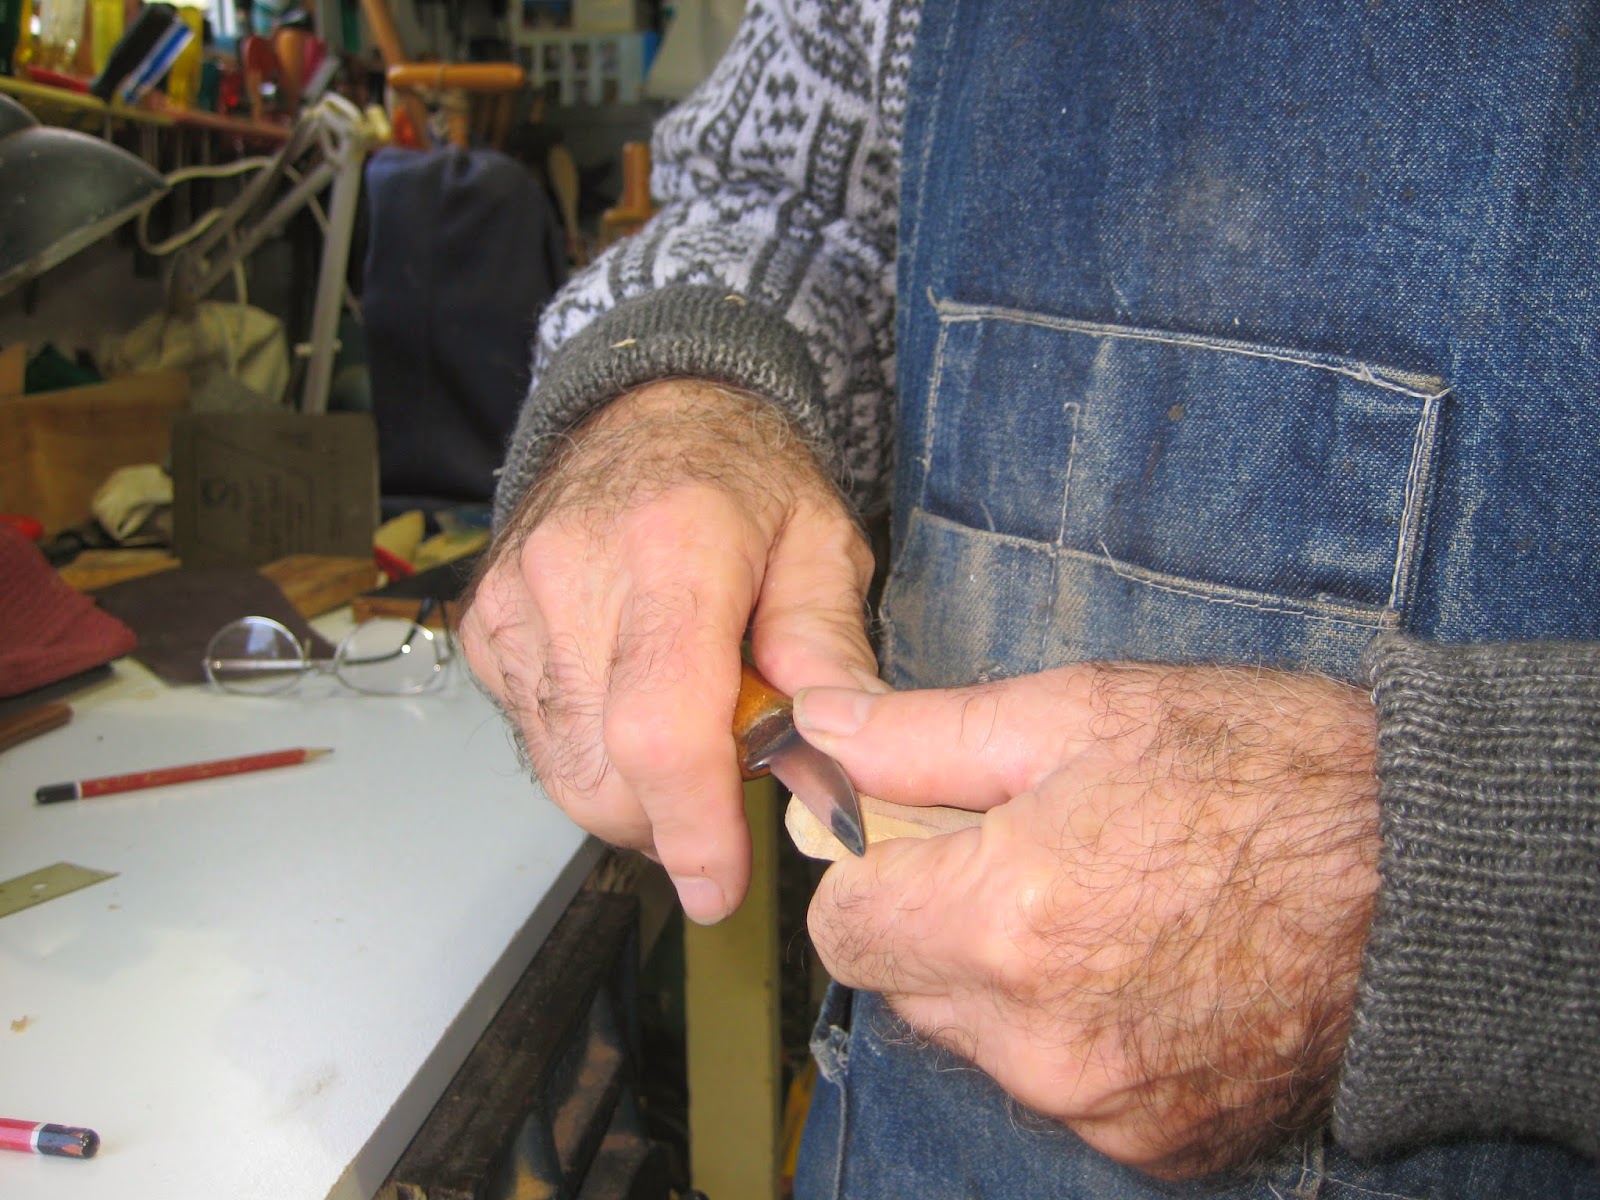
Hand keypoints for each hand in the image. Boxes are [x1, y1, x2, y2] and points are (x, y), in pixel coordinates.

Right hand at [461, 380, 876, 922]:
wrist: (648, 412)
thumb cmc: (742, 479)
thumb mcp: (821, 545)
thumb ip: (829, 650)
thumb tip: (841, 751)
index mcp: (675, 545)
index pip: (661, 726)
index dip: (691, 826)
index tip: (719, 884)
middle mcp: (575, 571)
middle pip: (602, 772)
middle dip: (671, 820)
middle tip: (728, 779)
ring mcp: (516, 601)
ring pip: (563, 772)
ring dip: (633, 790)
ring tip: (684, 725)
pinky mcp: (485, 627)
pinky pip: (536, 739)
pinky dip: (590, 753)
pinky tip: (631, 700)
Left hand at [795, 664, 1380, 1178]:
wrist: (1431, 880)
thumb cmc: (1266, 774)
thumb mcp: (1083, 713)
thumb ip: (926, 739)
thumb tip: (824, 734)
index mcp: (1006, 920)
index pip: (843, 928)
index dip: (872, 869)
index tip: (921, 834)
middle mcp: (1039, 1038)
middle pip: (906, 987)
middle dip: (937, 920)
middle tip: (1027, 852)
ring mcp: (1100, 1103)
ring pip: (980, 1041)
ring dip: (1005, 982)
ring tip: (1101, 904)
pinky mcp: (1158, 1143)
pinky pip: (1061, 1089)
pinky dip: (1075, 1035)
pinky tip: (1147, 968)